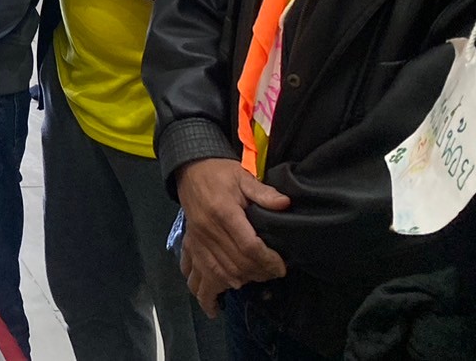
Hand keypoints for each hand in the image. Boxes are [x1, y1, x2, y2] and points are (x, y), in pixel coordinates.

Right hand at [176, 158, 290, 315]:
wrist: (190, 169)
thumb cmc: (220, 173)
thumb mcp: (243, 176)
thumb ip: (263, 191)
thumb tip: (285, 203)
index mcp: (223, 212)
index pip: (248, 246)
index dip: (267, 260)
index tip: (281, 267)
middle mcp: (207, 230)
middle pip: (236, 264)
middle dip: (258, 273)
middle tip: (272, 273)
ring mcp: (196, 240)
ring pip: (217, 273)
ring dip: (237, 282)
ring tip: (253, 281)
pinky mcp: (190, 245)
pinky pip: (194, 274)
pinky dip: (204, 292)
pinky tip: (213, 305)